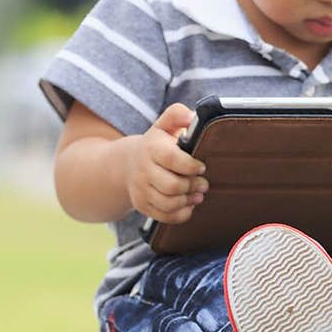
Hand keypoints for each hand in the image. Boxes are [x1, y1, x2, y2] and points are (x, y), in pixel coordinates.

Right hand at [124, 103, 208, 222]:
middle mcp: (143, 171)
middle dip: (193, 186)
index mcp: (151, 149)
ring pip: (168, 203)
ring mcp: (140, 190)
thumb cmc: (155, 144)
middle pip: (172, 186)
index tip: (201, 166)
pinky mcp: (142, 205)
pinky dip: (181, 214)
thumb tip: (192, 116)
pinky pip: (164, 216)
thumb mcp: (163, 126)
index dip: (191, 166)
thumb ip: (177, 115)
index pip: (172, 159)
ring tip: (198, 194)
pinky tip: (188, 204)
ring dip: (188, 201)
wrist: (128, 164)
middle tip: (203, 183)